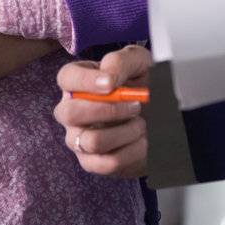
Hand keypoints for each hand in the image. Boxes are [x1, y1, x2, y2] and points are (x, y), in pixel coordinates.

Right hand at [54, 44, 152, 176]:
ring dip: (126, 132)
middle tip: (135, 106)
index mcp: (77, 82)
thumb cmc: (139, 85)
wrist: (157, 117)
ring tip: (141, 124)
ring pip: (92, 141)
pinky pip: (107, 162)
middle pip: (71, 113)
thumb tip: (108, 75)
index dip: (86, 81)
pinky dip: (132, 151)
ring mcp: (77, 139)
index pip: (67, 78)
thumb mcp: (137, 64)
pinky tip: (141, 141)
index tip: (111, 83)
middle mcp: (69, 111)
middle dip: (109, 110)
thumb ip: (120, 62)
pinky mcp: (91, 162)